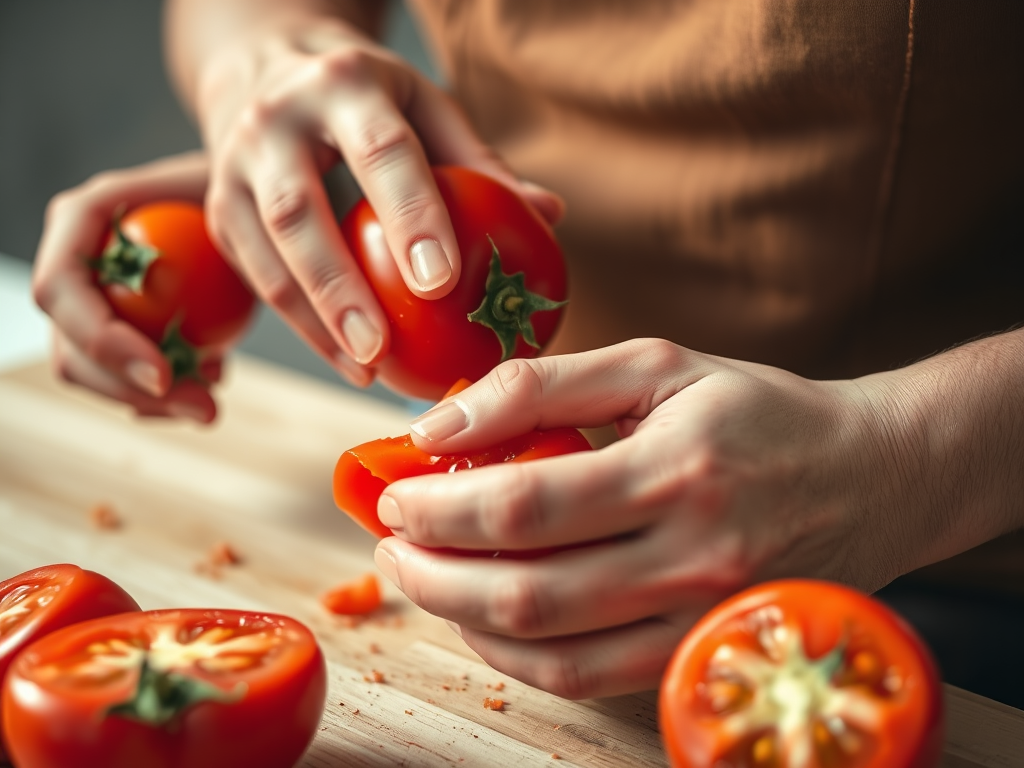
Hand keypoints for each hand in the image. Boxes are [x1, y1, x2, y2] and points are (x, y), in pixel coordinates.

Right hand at [32, 152, 220, 422]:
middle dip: (134, 393)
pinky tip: (213, 378)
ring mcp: (90, 300)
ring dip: (155, 402)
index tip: (164, 376)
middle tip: (208, 410)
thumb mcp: (238, 198)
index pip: (60, 290)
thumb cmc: (242, 184)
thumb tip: (238, 303)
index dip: (102, 341)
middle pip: (71, 349)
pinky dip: (167, 395)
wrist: (241, 191)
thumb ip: (225, 239)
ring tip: (214, 395)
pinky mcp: (117, 329)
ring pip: (96, 376)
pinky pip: (125, 380)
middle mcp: (74, 260)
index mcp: (83, 218)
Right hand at [191, 12, 563, 386]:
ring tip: (366, 369)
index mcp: (344, 83)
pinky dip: (302, 327)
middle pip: (300, 211)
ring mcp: (234, 167)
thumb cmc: (369, 101)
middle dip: (339, 286)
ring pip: (266, 255)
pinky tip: (347, 360)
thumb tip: (549, 214)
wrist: (267, 72)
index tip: (440, 281)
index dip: (409, 215)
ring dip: (314, 323)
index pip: (381, 151)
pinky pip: (256, 279)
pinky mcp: (220, 211)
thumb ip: (480, 162)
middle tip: (384, 347)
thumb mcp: (426, 108)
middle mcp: (276, 121)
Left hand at [369, 338, 934, 697]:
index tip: (393, 495)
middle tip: (388, 547)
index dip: (438, 509)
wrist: (872, 475)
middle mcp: (694, 552)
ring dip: (464, 623)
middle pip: (527, 593)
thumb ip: (542, 385)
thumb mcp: (656, 365)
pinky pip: (592, 679)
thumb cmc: (757, 410)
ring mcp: (702, 615)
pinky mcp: (703, 650)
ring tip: (424, 581)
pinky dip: (521, 656)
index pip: (524, 504)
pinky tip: (488, 617)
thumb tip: (439, 426)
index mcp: (676, 465)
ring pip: (552, 654)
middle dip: (431, 576)